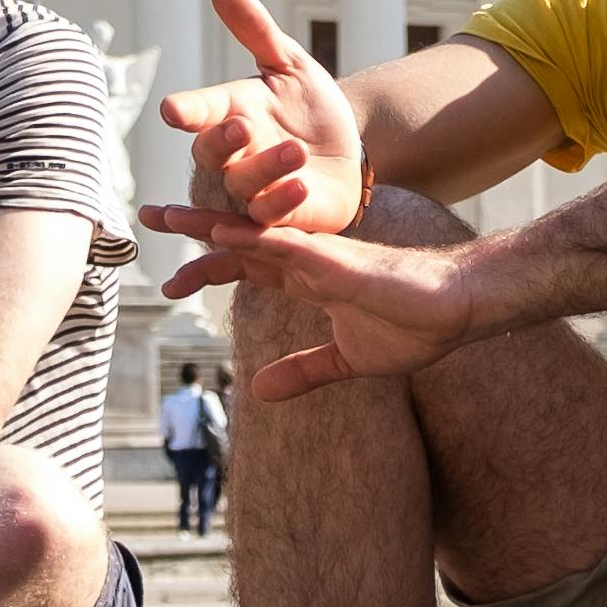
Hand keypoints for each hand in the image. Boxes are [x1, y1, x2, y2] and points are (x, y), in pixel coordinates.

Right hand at [149, 0, 369, 236]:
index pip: (199, 111)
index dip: (186, 110)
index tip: (172, 109)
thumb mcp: (287, 63)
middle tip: (242, 125)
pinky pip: (272, 220)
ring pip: (244, 187)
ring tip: (295, 150)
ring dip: (265, 170)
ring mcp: (254, 191)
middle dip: (223, 142)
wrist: (346, 146)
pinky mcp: (284, 219)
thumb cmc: (305, 105)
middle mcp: (233, 156)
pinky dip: (282, 206)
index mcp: (228, 113)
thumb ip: (256, 31)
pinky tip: (301, 188)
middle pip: (213, 154)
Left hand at [171, 210, 488, 400]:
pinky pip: (290, 246)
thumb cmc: (413, 326)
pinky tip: (224, 230)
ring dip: (209, 223)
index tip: (168, 278)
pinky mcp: (340, 263)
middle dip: (193, 227)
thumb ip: (304, 371)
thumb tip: (259, 391)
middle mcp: (307, 259)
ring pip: (256, 232)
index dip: (206, 267)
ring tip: (169, 215)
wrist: (459, 310)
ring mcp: (321, 256)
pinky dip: (255, 238)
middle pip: (239, 237)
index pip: (245, 264)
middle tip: (148, 215)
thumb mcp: (345, 360)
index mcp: (307, 278)